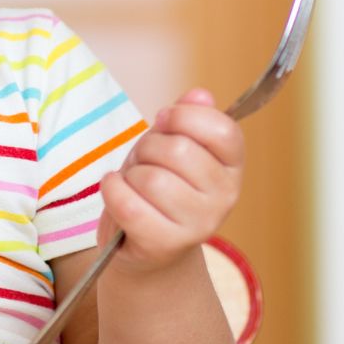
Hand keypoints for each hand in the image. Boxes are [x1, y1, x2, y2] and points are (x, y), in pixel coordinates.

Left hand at [98, 88, 242, 276]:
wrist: (146, 247)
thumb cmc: (159, 188)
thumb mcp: (173, 146)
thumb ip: (187, 118)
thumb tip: (199, 95)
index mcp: (232, 167)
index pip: (221, 129)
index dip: (184, 116)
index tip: (164, 121)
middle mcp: (225, 198)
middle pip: (178, 150)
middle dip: (147, 148)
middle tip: (144, 161)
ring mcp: (198, 224)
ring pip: (151, 178)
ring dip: (130, 174)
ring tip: (134, 183)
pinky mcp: (165, 244)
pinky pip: (128, 204)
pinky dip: (112, 191)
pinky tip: (116, 191)